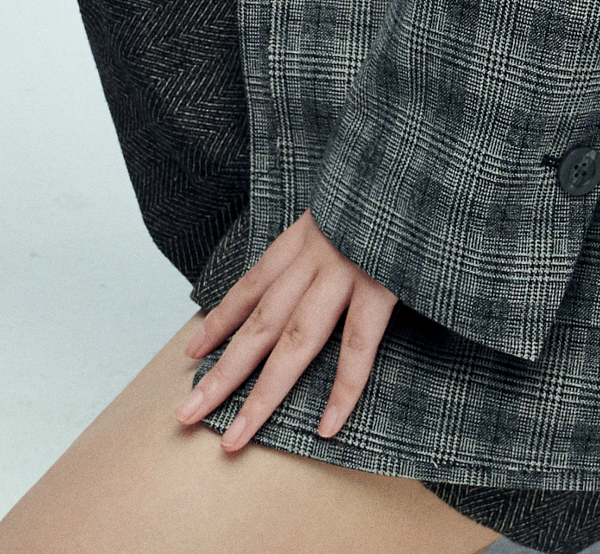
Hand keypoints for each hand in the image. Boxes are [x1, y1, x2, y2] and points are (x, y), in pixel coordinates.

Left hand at [174, 207, 397, 452]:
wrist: (412, 164)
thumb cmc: (382, 189)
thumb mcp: (342, 201)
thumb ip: (327, 233)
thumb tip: (310, 264)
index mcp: (303, 237)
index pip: (250, 286)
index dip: (220, 321)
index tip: (191, 352)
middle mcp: (314, 258)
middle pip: (259, 325)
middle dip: (222, 373)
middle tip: (187, 414)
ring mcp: (345, 273)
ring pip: (294, 343)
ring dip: (262, 394)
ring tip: (234, 436)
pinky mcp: (381, 286)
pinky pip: (357, 347)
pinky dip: (343, 389)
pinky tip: (327, 427)